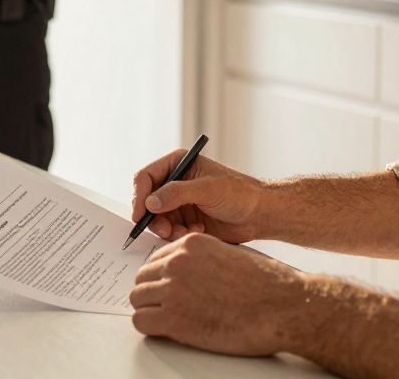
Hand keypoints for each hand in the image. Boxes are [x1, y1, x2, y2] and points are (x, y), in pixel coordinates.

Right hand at [130, 151, 264, 243]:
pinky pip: (169, 230)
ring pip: (156, 219)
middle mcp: (174, 182)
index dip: (139, 196)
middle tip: (166, 231)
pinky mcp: (184, 219)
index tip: (140, 216)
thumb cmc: (239, 193)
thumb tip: (150, 203)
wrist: (258, 214)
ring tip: (187, 232)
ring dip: (168, 229)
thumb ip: (177, 193)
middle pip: (147, 201)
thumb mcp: (208, 189)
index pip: (145, 177)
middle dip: (154, 218)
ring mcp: (178, 202)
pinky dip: (178, 234)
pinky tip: (198, 231)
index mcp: (178, 164)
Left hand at [130, 233, 305, 355]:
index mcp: (191, 244)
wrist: (281, 306)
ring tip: (168, 320)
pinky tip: (166, 331)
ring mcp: (173, 288)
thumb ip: (203, 259)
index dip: (161, 277)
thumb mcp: (229, 255)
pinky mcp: (174, 318)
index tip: (166, 288)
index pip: (156, 258)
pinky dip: (150, 328)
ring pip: (138, 298)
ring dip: (149, 310)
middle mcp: (177, 262)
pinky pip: (141, 322)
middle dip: (152, 293)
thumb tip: (190, 274)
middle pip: (142, 277)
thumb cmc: (265, 284)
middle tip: (165, 307)